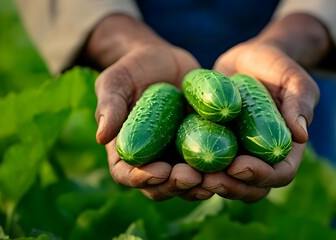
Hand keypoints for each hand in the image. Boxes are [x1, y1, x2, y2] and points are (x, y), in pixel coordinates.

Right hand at [90, 15, 212, 200]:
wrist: (163, 61)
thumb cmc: (133, 70)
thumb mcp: (117, 82)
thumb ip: (109, 106)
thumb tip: (101, 136)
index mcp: (127, 151)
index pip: (127, 174)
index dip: (141, 179)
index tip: (159, 171)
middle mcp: (152, 160)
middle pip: (160, 186)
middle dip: (176, 186)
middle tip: (191, 177)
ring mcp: (177, 156)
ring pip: (188, 182)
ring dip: (201, 184)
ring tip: (215, 176)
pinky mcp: (201, 147)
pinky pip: (210, 164)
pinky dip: (220, 168)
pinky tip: (234, 162)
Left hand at [203, 15, 324, 201]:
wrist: (249, 60)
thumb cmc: (276, 67)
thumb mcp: (292, 79)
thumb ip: (298, 103)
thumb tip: (301, 136)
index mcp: (283, 148)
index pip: (280, 174)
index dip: (261, 176)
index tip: (239, 165)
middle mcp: (260, 158)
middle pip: (250, 187)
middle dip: (231, 187)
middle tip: (209, 178)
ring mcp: (235, 155)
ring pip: (225, 183)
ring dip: (208, 185)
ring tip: (190, 175)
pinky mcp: (213, 146)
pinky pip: (203, 166)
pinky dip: (191, 170)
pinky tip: (176, 165)